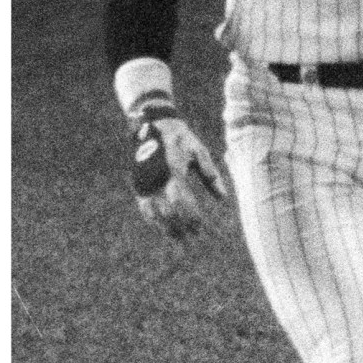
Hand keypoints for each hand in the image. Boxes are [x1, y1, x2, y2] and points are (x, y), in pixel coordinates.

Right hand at [131, 111, 225, 240]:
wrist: (153, 124)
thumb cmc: (181, 138)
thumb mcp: (199, 152)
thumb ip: (211, 175)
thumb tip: (223, 198)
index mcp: (174, 171)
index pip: (182, 201)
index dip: (190, 217)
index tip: (199, 228)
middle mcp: (157, 179)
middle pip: (167, 211)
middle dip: (179, 226)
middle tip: (191, 237)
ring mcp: (145, 182)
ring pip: (154, 213)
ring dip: (165, 227)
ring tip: (177, 238)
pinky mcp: (139, 184)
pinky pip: (145, 207)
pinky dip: (154, 220)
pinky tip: (163, 227)